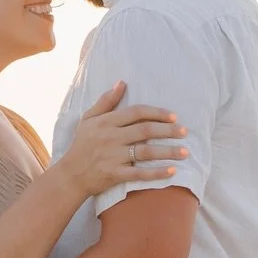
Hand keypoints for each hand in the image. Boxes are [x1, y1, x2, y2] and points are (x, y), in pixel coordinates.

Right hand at [62, 83, 187, 198]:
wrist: (71, 175)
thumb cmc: (82, 145)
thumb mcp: (89, 119)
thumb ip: (106, 101)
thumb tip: (121, 83)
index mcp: (106, 122)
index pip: (136, 112)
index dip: (156, 113)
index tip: (173, 116)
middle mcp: (110, 138)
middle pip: (145, 131)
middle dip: (168, 130)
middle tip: (184, 131)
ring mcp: (113, 157)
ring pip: (145, 152)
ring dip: (168, 152)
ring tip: (185, 152)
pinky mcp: (115, 175)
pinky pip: (139, 174)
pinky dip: (157, 173)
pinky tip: (172, 171)